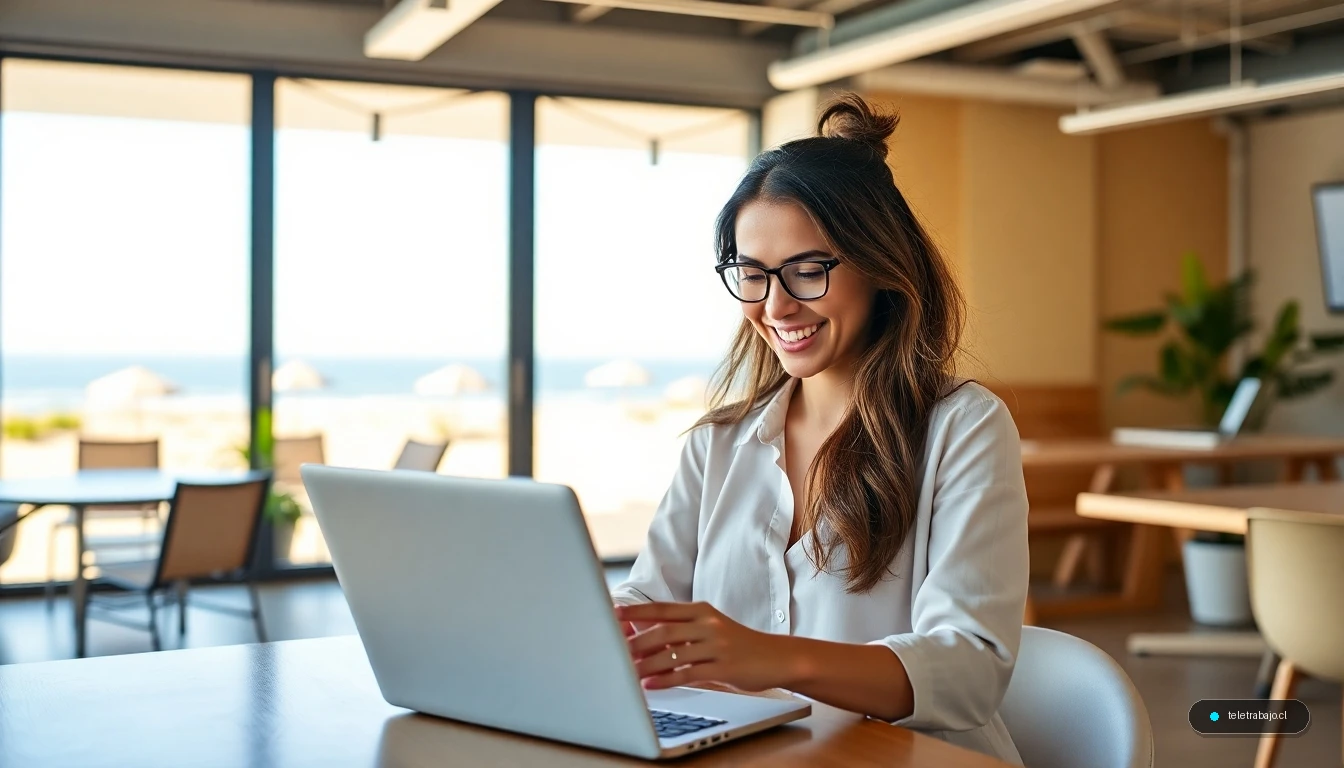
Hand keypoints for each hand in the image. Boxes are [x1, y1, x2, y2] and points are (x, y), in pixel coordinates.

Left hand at [616, 601, 789, 691]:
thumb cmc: (737, 645)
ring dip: (646, 665)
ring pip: (673, 654)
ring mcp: (717, 645)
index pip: (662, 609)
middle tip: (613, 652)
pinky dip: (666, 680)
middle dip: (636, 643)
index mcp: (702, 610)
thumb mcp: (711, 629)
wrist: (776, 657)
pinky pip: (688, 673)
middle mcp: (708, 624)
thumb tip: (645, 636)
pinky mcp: (724, 667)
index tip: (613, 615)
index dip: (636, 612)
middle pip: (664, 631)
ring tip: (626, 674)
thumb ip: (683, 630)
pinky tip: (651, 685)